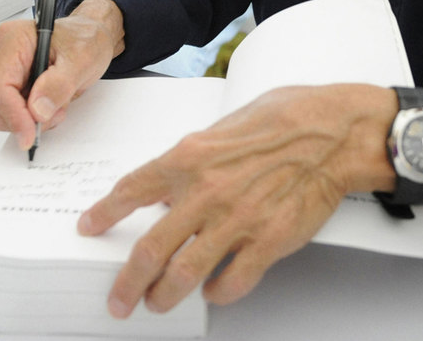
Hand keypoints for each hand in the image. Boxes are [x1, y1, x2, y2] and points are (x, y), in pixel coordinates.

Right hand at [0, 0, 124, 148]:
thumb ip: (59, 84)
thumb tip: (37, 109)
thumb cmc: (84, 41)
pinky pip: (11, 112)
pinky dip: (30, 117)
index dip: (14, 115)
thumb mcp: (81, 60)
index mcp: (14, 39)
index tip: (30, 134)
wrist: (88, 40)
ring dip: (30, 119)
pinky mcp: (8, 84)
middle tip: (55, 114)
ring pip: (2, 112)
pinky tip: (50, 104)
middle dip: (25, 119)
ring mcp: (2, 70)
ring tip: (57, 105)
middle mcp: (1, 53)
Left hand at [79, 83, 395, 316]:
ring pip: (184, 274)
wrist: (333, 132)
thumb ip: (192, 158)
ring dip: (164, 296)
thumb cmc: (285, 119)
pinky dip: (217, 292)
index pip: (131, 190)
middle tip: (119, 298)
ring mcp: (235, 221)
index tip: (88, 226)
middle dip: (128, 282)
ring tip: (157, 303)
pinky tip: (213, 290)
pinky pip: (232, 282)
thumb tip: (169, 184)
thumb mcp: (224, 126)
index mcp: (189, 157)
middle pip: (150, 249)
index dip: (104, 212)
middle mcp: (205, 192)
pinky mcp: (267, 242)